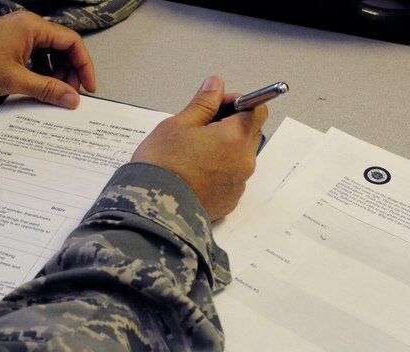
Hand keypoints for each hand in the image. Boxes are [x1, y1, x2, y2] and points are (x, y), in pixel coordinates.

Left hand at [0, 11, 95, 108]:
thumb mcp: (15, 79)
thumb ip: (47, 89)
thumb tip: (71, 98)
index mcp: (33, 27)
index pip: (72, 42)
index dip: (84, 65)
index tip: (88, 86)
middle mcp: (29, 26)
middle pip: (64, 46)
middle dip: (71, 71)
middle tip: (70, 93)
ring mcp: (21, 33)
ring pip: (51, 52)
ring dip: (58, 72)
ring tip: (55, 91)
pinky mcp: (13, 43)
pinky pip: (38, 55)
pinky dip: (44, 70)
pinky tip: (41, 85)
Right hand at [131, 75, 267, 219]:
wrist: (153, 208)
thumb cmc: (162, 164)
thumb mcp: (178, 124)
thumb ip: (203, 104)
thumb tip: (216, 85)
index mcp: (234, 138)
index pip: (256, 110)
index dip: (238, 102)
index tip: (216, 105)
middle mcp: (244, 161)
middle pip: (250, 133)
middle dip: (232, 125)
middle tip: (202, 128)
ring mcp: (238, 184)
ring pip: (240, 157)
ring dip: (225, 149)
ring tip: (194, 154)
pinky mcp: (229, 201)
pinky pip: (231, 179)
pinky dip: (220, 172)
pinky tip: (195, 173)